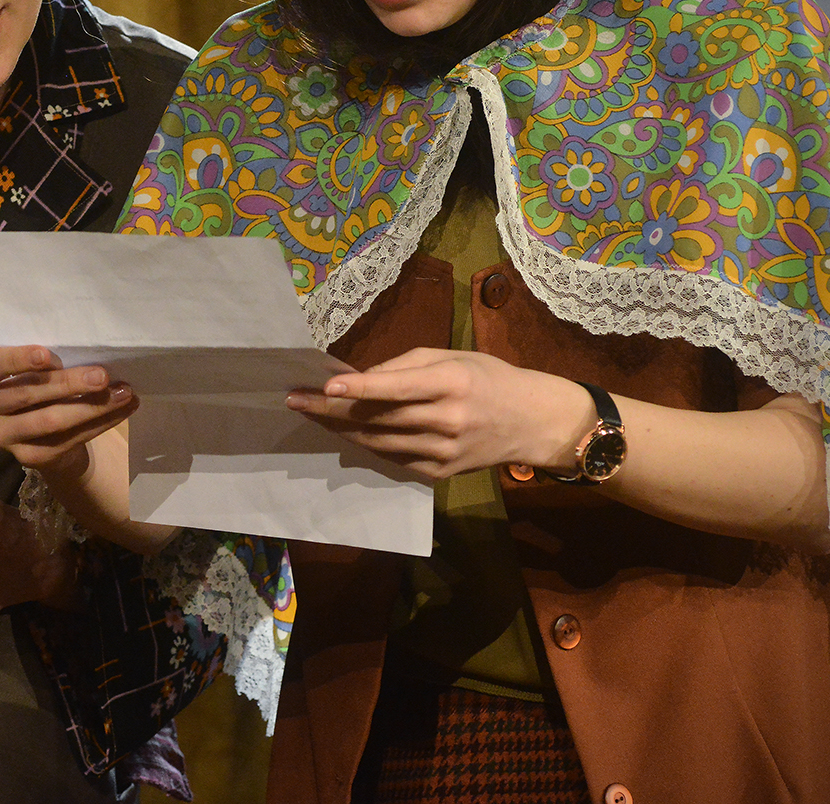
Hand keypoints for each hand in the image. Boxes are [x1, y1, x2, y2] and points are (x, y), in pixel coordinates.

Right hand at [0, 345, 136, 474]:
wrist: (25, 419)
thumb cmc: (23, 372)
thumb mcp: (17, 360)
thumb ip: (34, 355)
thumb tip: (84, 347)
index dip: (17, 360)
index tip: (48, 355)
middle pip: (26, 395)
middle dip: (68, 384)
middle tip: (103, 374)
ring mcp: (0, 438)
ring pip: (50, 421)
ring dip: (91, 406)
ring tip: (123, 392)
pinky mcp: (27, 457)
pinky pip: (68, 440)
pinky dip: (100, 423)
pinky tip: (122, 408)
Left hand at [286, 346, 592, 482]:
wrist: (533, 421)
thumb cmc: (490, 378)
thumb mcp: (453, 356)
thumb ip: (406, 365)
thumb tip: (361, 377)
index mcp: (451, 382)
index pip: (396, 387)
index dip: (359, 387)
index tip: (325, 386)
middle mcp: (446, 419)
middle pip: (378, 417)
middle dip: (332, 410)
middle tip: (296, 400)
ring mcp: (443, 451)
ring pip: (379, 442)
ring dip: (340, 429)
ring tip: (310, 414)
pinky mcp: (440, 473)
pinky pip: (392, 459)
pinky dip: (366, 445)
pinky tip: (344, 432)